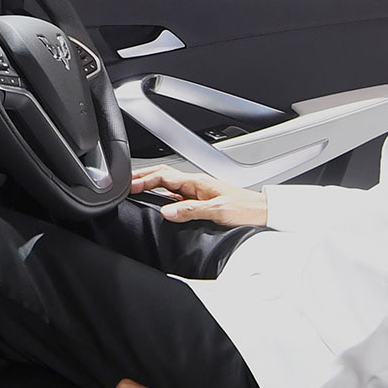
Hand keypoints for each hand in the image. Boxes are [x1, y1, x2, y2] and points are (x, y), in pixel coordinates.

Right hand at [131, 164, 267, 227]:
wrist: (263, 211)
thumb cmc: (246, 209)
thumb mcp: (218, 212)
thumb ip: (191, 211)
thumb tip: (167, 212)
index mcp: (197, 182)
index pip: (164, 177)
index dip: (144, 180)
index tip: (129, 186)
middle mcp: (195, 184)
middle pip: (162, 175)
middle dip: (142, 176)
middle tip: (125, 182)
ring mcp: (197, 190)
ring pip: (168, 183)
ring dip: (150, 184)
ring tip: (135, 189)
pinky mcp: (201, 199)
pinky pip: (175, 193)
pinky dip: (161, 194)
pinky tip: (157, 201)